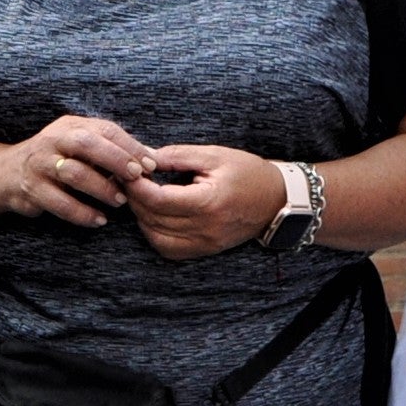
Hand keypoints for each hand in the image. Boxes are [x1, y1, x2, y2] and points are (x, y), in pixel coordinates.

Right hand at [0, 116, 157, 228]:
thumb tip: (152, 159)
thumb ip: (112, 150)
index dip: (130, 146)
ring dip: (101, 189)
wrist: (8, 174)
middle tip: (137, 178)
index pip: (105, 129)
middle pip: (86, 144)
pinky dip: (82, 213)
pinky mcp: (32, 189)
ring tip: (119, 202)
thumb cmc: (57, 159)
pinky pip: (59, 202)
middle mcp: (53, 140)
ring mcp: (40, 164)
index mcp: (71, 126)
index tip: (151, 164)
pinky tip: (99, 220)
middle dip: (116, 160)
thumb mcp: (80, 146)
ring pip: (73, 174)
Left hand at [121, 144, 285, 259]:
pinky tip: (154, 215)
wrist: (277, 199)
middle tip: (129, 180)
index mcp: (209, 202)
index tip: (130, 171)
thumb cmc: (248, 172)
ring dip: (142, 217)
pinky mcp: (205, 250)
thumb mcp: (214, 155)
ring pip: (157, 237)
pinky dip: (154, 233)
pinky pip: (169, 249)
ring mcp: (205, 243)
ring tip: (140, 196)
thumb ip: (178, 156)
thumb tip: (146, 157)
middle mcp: (206, 228)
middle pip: (153, 219)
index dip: (137, 186)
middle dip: (135, 199)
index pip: (158, 199)